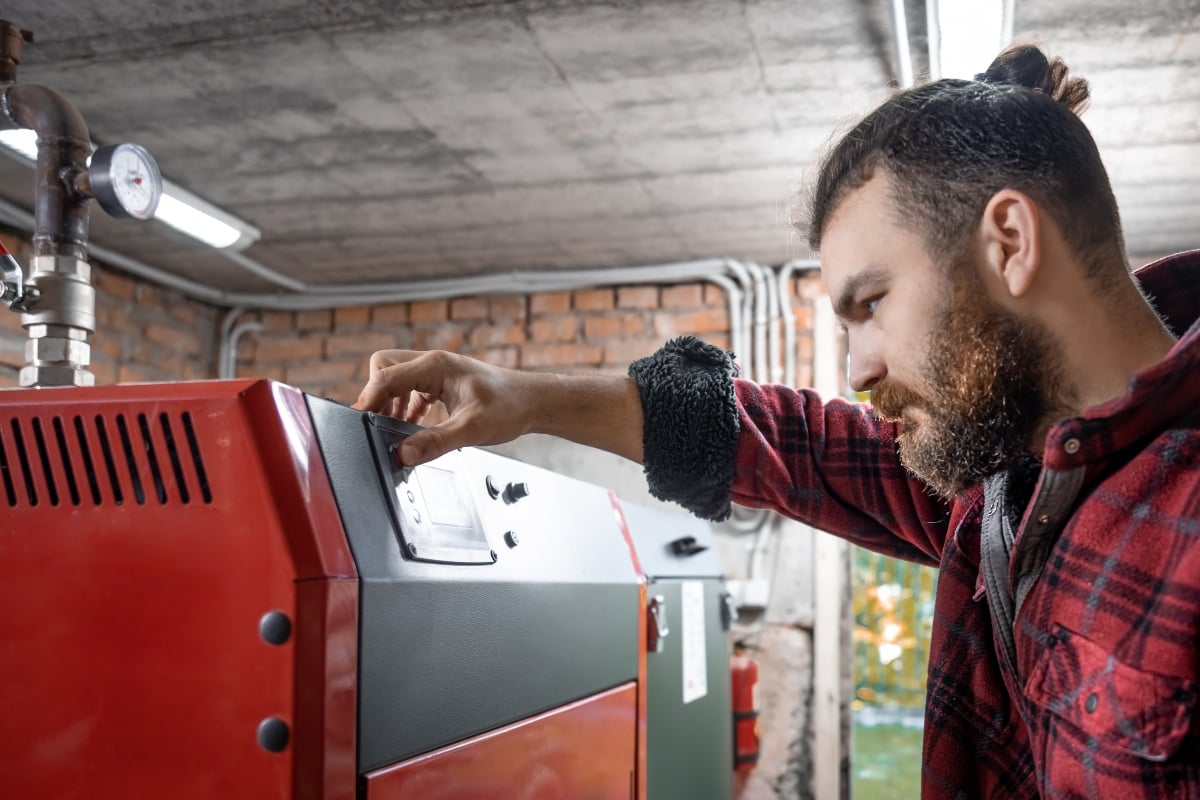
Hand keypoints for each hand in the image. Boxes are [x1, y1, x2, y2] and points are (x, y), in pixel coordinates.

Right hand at [354, 349, 537, 465]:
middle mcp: (433, 363)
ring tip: (394, 429)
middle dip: (376, 395)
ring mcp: (437, 372)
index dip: (368, 400)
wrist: (534, 402)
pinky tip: (411, 427)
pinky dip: (405, 407)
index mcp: (435, 366)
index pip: (385, 376)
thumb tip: (403, 454)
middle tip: (378, 424)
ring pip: (396, 378)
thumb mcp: (471, 429)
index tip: (360, 423)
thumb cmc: (510, 406)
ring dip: (390, 402)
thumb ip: (435, 442)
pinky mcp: (442, 384)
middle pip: (384, 368)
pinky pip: (411, 389)